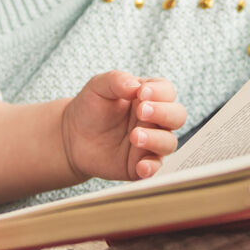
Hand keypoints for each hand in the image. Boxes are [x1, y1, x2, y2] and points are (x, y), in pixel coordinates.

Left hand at [61, 71, 185, 181]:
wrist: (72, 136)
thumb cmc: (90, 107)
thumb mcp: (98, 86)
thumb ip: (117, 80)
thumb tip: (136, 86)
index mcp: (149, 97)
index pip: (167, 91)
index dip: (160, 92)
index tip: (142, 93)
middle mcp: (155, 120)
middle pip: (177, 116)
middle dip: (164, 113)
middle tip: (142, 112)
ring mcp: (151, 143)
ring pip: (169, 142)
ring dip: (156, 139)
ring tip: (134, 137)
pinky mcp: (141, 164)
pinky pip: (156, 168)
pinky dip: (153, 168)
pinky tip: (141, 166)